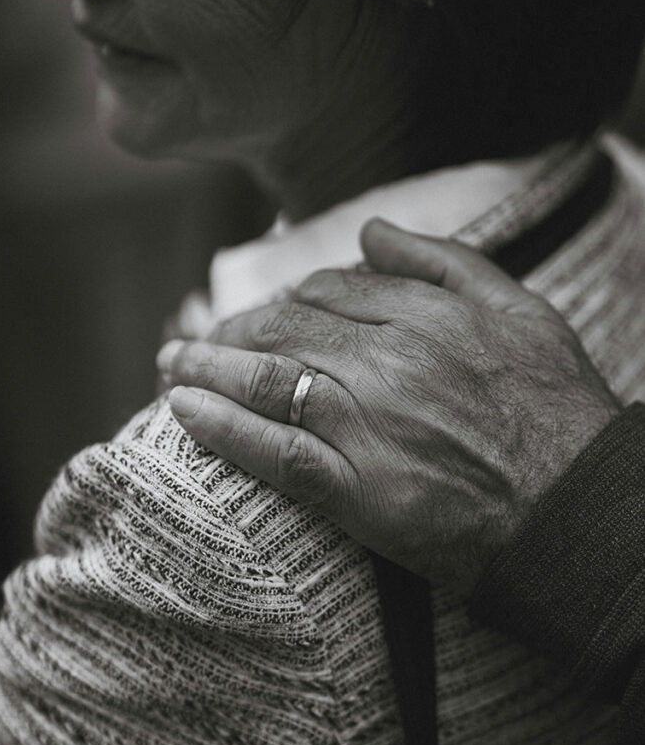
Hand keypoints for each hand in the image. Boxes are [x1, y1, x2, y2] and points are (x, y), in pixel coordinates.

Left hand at [158, 219, 619, 593]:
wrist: (575, 512)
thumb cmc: (557, 412)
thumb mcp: (523, 312)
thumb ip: (445, 264)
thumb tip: (371, 232)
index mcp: (425, 315)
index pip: (328, 291)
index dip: (286, 299)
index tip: (267, 315)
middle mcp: (387, 361)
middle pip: (284, 329)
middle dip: (232, 329)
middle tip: (199, 339)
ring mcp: (367, 424)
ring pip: (267, 380)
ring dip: (206, 368)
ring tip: (170, 365)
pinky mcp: (356, 489)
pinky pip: (272, 451)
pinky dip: (221, 428)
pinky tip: (183, 411)